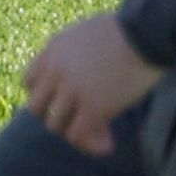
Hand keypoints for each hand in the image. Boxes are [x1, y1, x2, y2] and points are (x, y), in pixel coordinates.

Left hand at [20, 12, 164, 160]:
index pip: (29, 83)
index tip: (63, 101)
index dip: (45, 95)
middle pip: (37, 108)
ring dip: (75, 132)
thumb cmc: (125, 31)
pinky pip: (77, 135)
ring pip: (55, 126)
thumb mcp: (84, 34)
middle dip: (56, 116)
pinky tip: (109, 143)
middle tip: (79, 120)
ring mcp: (72, 90)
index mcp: (52, 52)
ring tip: (100, 133)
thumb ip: (71, 54)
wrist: (146, 33)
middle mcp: (55, 71)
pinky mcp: (93, 106)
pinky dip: (90, 144)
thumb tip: (76, 77)